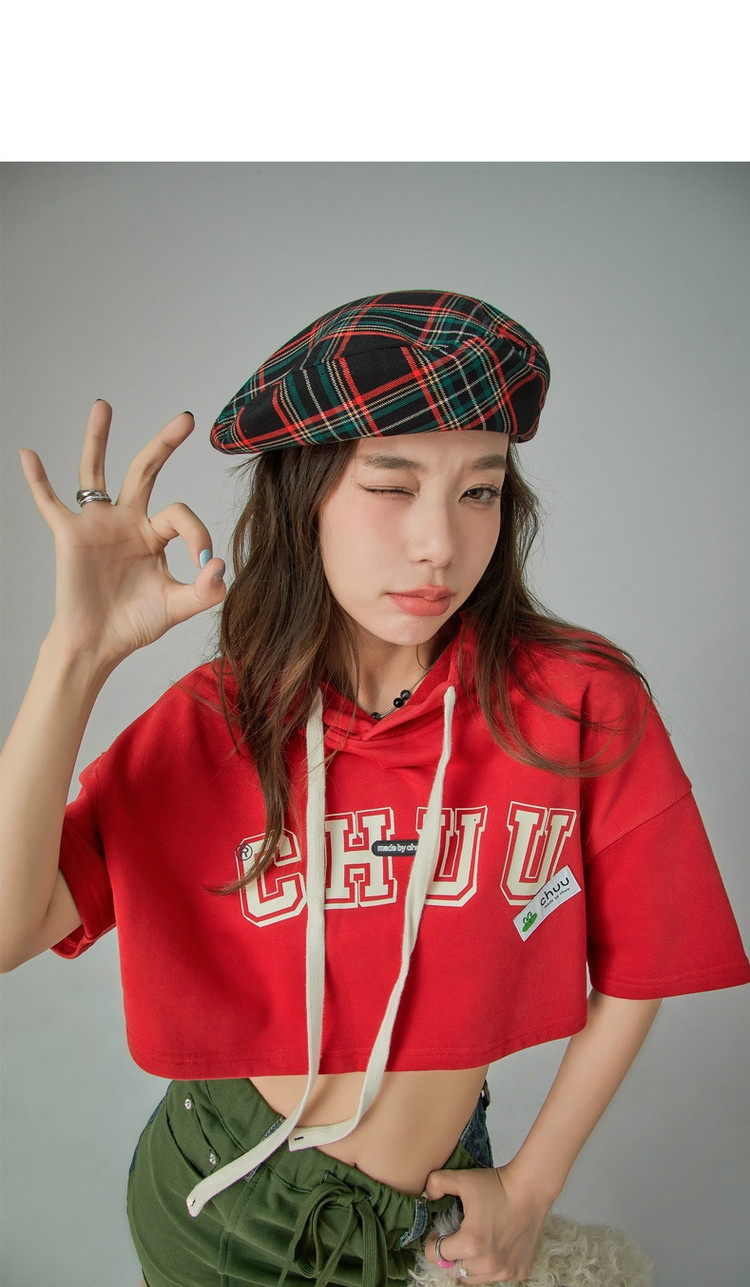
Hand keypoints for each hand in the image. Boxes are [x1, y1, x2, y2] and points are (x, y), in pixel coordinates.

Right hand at [20, 401, 225, 669]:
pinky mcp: (69, 535)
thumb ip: (205, 590)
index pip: (180, 515)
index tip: (203, 565)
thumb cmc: (135, 624)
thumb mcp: (177, 607)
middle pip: (146, 471)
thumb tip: (220, 565)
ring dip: (98, 438)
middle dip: (164, 443)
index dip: (198, 534)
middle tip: (186, 417)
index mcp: (154, 534)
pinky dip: (37, 479)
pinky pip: (49, 502)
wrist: (99, 645)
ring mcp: (97, 524)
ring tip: (103, 405)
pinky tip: (28, 454)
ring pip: (96, 471)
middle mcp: (127, 521)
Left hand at [423, 1164, 549, 1283]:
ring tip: (474, 1243)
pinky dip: (490, 1266)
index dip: (433, 1242)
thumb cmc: (497, 1185)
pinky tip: (493, 1246)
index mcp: (470, 1243)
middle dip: (452, 1254)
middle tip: (457, 1236)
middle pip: (454, 1269)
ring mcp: (504, 1270)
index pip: (436, 1255)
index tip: (439, 1232)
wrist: (531, 1189)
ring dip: (469, 1263)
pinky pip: (495, 1277)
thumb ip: (436, 1182)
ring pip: (474, 1277)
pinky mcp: (518, 1272)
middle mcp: (487, 1263)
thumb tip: (426, 1196)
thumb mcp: (462, 1178)